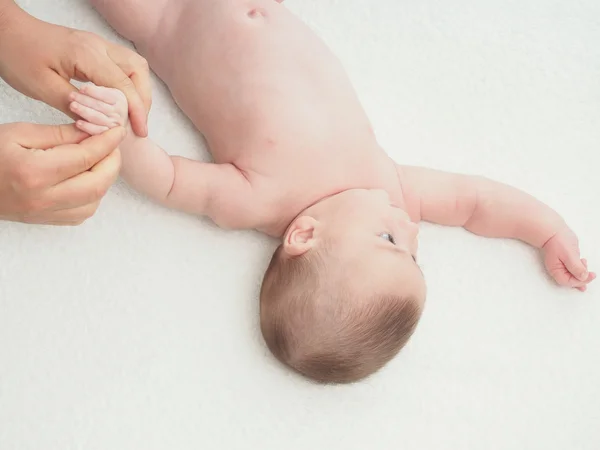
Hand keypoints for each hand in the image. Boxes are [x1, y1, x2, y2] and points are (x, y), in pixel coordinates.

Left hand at [0, 3, 149, 135]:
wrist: (6, 31)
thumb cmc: (18, 55)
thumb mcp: (43, 88)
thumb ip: (75, 108)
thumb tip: (101, 126)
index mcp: (87, 55)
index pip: (124, 84)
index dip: (136, 110)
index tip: (140, 132)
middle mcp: (99, 46)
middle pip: (138, 70)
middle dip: (143, 98)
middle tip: (137, 122)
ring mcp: (98, 45)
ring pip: (134, 66)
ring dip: (138, 90)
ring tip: (131, 114)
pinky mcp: (94, 49)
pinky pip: (122, 66)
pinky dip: (127, 84)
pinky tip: (118, 101)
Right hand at [0, 122, 124, 224]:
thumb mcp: (19, 133)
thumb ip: (59, 134)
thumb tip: (93, 131)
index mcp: (34, 172)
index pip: (85, 157)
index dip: (106, 142)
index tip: (117, 130)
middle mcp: (43, 198)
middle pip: (97, 183)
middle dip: (112, 162)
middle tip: (112, 145)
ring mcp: (46, 213)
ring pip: (94, 201)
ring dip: (104, 179)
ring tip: (100, 159)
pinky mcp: (47, 221)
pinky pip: (83, 212)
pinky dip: (93, 194)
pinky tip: (87, 177)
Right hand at [543, 227, 595, 291]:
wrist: (553, 231)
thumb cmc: (558, 241)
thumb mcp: (569, 255)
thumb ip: (576, 267)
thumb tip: (583, 277)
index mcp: (556, 270)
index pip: (569, 282)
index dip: (581, 281)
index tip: (590, 275)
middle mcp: (557, 270)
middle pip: (570, 281)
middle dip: (582, 279)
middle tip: (592, 274)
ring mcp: (560, 266)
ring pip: (572, 276)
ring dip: (581, 274)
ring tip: (586, 265)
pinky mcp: (565, 261)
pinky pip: (573, 270)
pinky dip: (579, 270)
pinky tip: (584, 267)